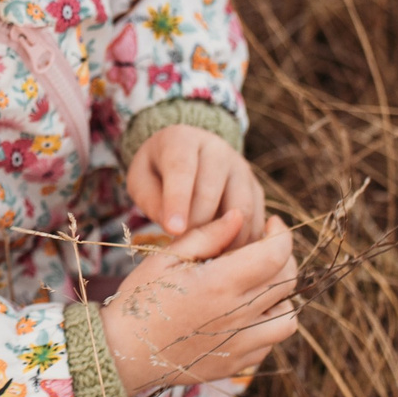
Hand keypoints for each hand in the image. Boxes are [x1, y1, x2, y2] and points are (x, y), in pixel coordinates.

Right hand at [97, 215, 298, 396]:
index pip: (275, 254)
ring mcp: (239, 345)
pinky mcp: (235, 364)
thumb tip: (239, 216)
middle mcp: (236, 316)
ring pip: (288, 318)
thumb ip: (207, 235)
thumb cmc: (139, 298)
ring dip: (282, 296)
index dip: (281, 234)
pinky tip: (245, 313)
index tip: (272, 224)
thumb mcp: (165, 258)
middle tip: (265, 248)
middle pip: (286, 282)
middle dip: (283, 257)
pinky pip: (269, 343)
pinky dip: (267, 324)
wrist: (122, 352)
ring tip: (261, 285)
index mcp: (219, 284)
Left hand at [126, 123, 264, 257]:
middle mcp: (218, 150)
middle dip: (195, 226)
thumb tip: (174, 227)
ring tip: (204, 257)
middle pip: (211, 193)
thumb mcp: (140, 179)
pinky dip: (243, 243)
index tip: (173, 230)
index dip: (178, 201)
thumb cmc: (158, 171)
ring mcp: (241, 169)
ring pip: (240, 209)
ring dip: (223, 238)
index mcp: (183, 140)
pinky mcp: (256, 189)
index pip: (182, 170)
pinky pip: (256, 221)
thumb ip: (150, 200)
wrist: (185, 154)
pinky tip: (226, 256)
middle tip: (181, 249)